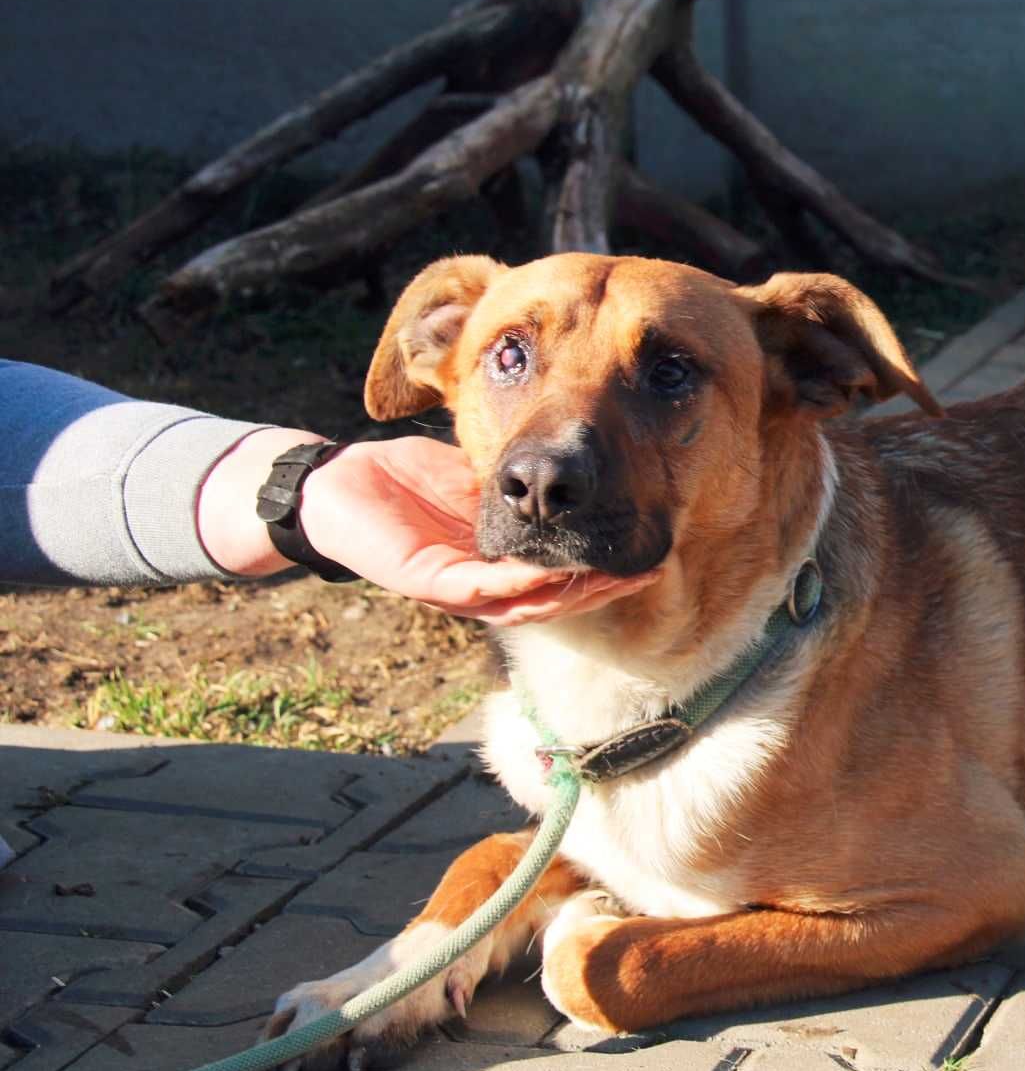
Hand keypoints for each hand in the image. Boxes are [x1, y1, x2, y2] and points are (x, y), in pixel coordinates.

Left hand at [198, 429, 657, 623]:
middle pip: (556, 598)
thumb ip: (517, 480)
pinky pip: (485, 591)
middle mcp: (482, 585)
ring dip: (576, 595)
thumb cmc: (397, 479)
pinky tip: (553, 574)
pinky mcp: (429, 583)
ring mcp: (457, 590)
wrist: (330, 485)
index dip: (605, 565)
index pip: (562, 572)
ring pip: (529, 605)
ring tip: (617, 579)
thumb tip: (567, 465)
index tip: (646, 546)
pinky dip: (522, 585)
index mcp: (497, 560)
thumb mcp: (474, 473)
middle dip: (605, 586)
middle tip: (648, 570)